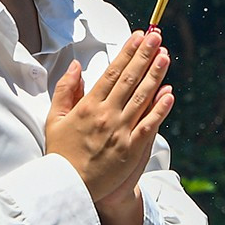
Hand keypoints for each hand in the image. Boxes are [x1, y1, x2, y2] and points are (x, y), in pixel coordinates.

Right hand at [45, 30, 173, 208]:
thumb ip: (65, 90)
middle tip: (156, 37)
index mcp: (87, 106)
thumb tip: (77, 66)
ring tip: (165, 56)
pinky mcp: (131, 149)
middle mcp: (106, 115)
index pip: (111, 73)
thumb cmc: (61, 153)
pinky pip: (149, 125)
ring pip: (142, 98)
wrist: (68, 187)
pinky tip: (169, 94)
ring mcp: (120, 132)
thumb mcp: (55, 118)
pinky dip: (160, 109)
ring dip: (155, 76)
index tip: (138, 37)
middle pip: (129, 80)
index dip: (127, 53)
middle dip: (144, 56)